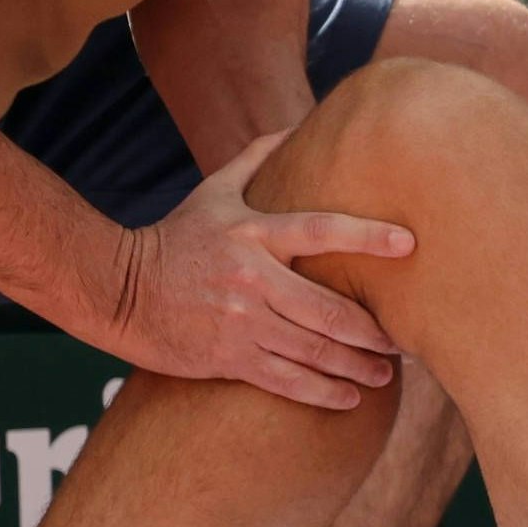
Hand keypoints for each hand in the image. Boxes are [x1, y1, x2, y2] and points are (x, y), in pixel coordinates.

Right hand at [105, 132, 414, 403]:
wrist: (118, 290)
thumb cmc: (174, 238)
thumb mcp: (212, 192)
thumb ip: (255, 159)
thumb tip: (295, 126)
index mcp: (253, 232)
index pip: (321, 230)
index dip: (368, 235)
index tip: (409, 244)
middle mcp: (251, 278)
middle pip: (328, 310)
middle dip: (373, 332)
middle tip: (404, 343)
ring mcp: (240, 322)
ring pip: (312, 351)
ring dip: (356, 368)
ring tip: (384, 375)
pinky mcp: (226, 358)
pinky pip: (285, 380)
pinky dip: (322, 393)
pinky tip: (349, 399)